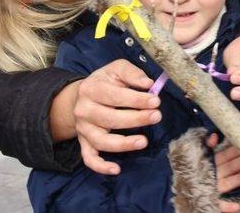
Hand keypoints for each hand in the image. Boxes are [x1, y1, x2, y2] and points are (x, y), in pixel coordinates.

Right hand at [73, 59, 161, 174]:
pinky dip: (100, 166)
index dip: (136, 99)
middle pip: (110, 119)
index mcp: (91, 88)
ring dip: (123, 143)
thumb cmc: (106, 81)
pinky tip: (116, 169)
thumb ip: (132, 73)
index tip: (155, 101)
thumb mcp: (116, 69)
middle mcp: (83, 110)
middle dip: (136, 119)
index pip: (115, 96)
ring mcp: (83, 128)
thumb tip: (148, 84)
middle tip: (156, 116)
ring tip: (143, 142)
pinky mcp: (84, 142)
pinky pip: (89, 158)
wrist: (83, 95)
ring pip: (101, 141)